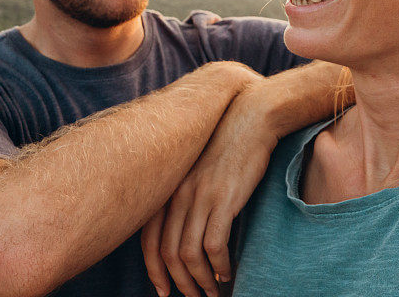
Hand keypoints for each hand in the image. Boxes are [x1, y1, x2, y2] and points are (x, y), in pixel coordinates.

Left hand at [141, 76, 278, 296]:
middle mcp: (178, 195)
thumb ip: (184, 194)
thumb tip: (184, 230)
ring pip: (189, 255)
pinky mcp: (224, 199)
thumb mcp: (196, 170)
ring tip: (213, 291)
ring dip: (201, 280)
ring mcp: (200, 197)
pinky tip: (228, 273)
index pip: (149, 241)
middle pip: (168, 254)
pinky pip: (214, 246)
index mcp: (168, 188)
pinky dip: (220, 267)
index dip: (153, 271)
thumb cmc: (226, 144)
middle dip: (179, 283)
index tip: (162, 290)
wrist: (250, 119)